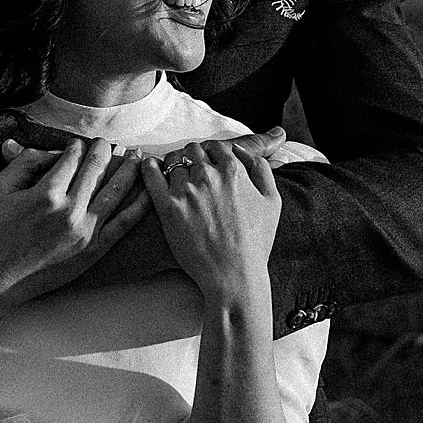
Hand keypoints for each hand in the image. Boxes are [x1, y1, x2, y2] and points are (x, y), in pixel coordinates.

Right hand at [0, 130, 141, 319]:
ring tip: (137, 156)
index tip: (78, 144)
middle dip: (104, 150)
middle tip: (109, 143)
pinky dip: (138, 206)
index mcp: (47, 192)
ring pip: (116, 191)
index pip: (71, 156)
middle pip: (96, 168)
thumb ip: (23, 162)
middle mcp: (69, 209)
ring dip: (129, 169)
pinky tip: (149, 192)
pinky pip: (123, 224)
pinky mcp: (94, 250)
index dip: (76, 146)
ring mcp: (85, 231)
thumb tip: (48, 149)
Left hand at [139, 127, 278, 308]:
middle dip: (193, 158)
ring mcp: (186, 190)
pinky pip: (152, 174)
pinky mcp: (168, 207)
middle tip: (190, 171)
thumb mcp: (272, 202)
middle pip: (193, 151)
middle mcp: (209, 175)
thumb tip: (244, 152)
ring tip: (174, 178)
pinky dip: (150, 167)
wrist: (234, 276)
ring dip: (174, 167)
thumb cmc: (255, 244)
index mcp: (233, 170)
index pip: (216, 147)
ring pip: (174, 162)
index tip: (208, 164)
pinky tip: (150, 168)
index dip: (211, 154)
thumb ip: (261, 170)